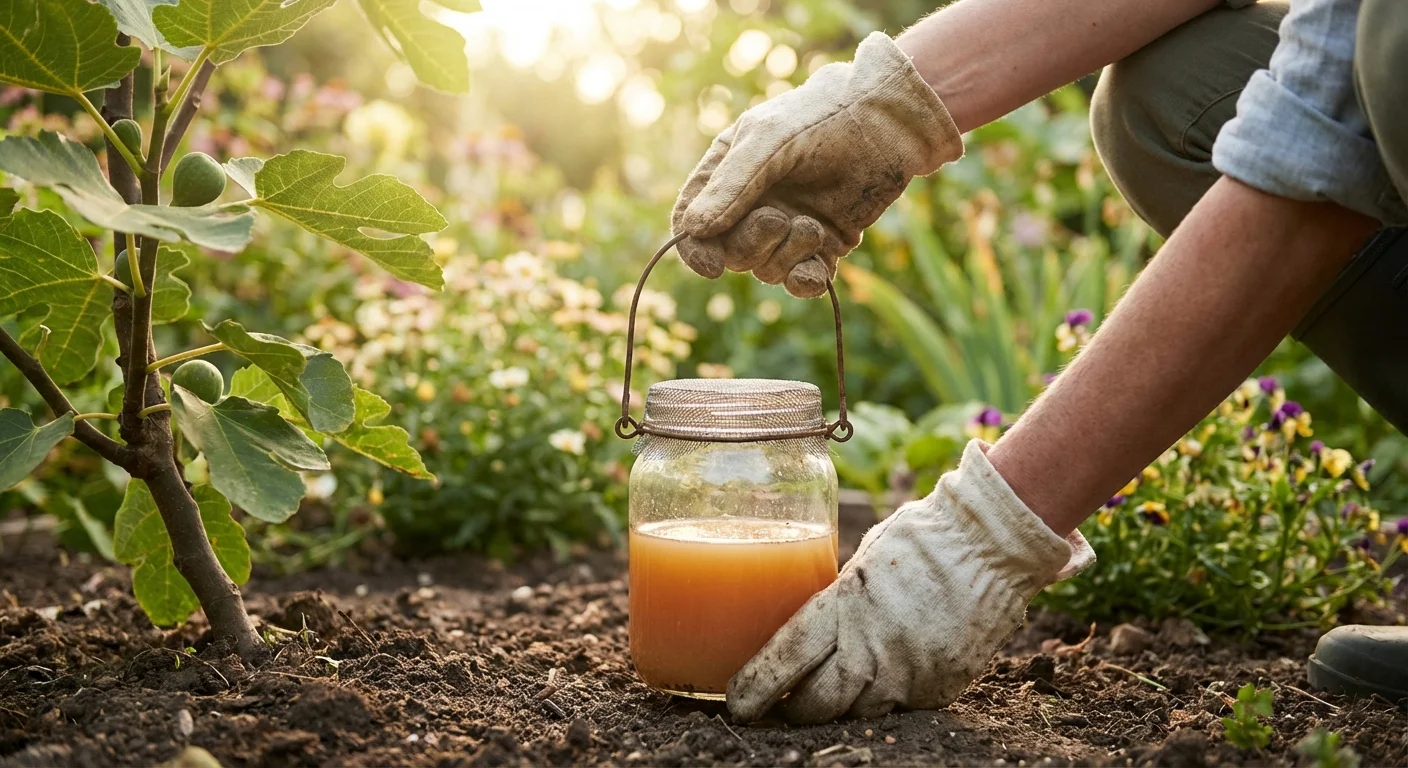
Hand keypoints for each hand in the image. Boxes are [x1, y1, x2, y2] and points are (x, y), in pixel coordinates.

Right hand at [672, 32, 961, 298]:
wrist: (886, 122)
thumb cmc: (821, 119)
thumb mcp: (769, 142)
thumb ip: (731, 185)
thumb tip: (694, 231)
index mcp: (727, 174)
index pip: (693, 221)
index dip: (695, 249)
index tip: (710, 268)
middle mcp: (753, 205)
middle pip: (730, 252)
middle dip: (751, 244)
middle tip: (778, 220)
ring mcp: (788, 227)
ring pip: (767, 269)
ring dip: (786, 256)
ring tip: (812, 228)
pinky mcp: (825, 245)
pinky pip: (804, 279)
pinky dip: (807, 281)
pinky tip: (817, 274)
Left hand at [726, 440, 1093, 722]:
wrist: (994, 545)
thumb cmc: (922, 538)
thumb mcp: (862, 562)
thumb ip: (837, 601)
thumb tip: (809, 630)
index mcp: (849, 606)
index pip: (789, 657)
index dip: (758, 685)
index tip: (737, 701)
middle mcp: (879, 647)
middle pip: (820, 702)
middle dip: (795, 709)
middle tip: (781, 705)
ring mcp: (913, 673)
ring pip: (860, 710)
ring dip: (842, 702)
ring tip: (831, 689)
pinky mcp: (942, 686)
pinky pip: (902, 704)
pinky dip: (888, 694)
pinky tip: (888, 671)